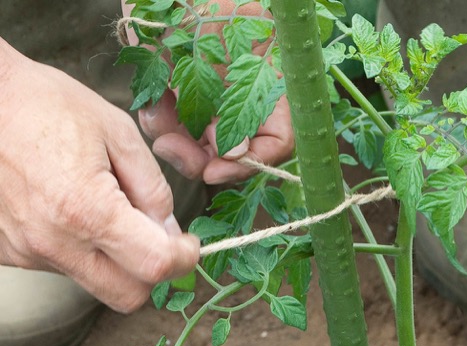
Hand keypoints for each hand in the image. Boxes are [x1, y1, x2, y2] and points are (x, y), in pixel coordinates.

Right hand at [0, 39, 199, 312]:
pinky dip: (82, 248)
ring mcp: (26, 252)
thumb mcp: (118, 132)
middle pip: (127, 295)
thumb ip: (152, 187)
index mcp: (86, 208)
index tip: (190, 244)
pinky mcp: (8, 252)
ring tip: (105, 205)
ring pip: (95, 281)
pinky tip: (73, 207)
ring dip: (115, 257)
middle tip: (160, 237)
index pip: (154, 266)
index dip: (184, 258)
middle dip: (153, 271)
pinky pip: (63, 265)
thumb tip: (170, 229)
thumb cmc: (46, 104)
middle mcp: (53, 242)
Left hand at [121, 0, 293, 183]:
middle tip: (171, 148)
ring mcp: (209, 102)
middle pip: (230, 155)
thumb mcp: (237, 43)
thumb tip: (236, 152)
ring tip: (158, 110)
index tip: (215, 171)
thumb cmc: (222, 4)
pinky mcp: (177, 96)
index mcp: (269, 89)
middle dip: (198, 158)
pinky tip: (153, 101)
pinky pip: (168, 126)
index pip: (275, 144)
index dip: (249, 164)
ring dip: (172, 137)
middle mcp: (242, 102)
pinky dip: (157, 120)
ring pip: (195, 146)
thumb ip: (242, 96)